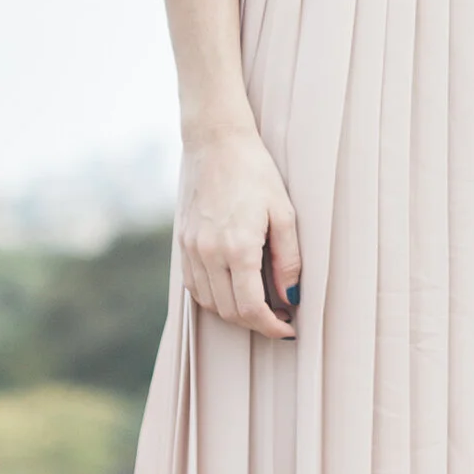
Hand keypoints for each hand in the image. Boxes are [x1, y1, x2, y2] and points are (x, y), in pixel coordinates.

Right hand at [175, 125, 300, 334]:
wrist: (216, 143)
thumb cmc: (256, 174)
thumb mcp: (284, 213)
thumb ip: (288, 259)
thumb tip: (292, 297)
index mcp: (237, 247)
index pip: (250, 308)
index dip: (271, 327)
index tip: (289, 330)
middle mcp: (209, 253)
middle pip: (229, 312)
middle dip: (256, 323)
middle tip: (281, 318)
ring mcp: (191, 249)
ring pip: (210, 303)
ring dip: (235, 313)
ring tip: (261, 305)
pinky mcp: (182, 243)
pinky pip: (195, 286)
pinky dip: (215, 297)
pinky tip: (234, 289)